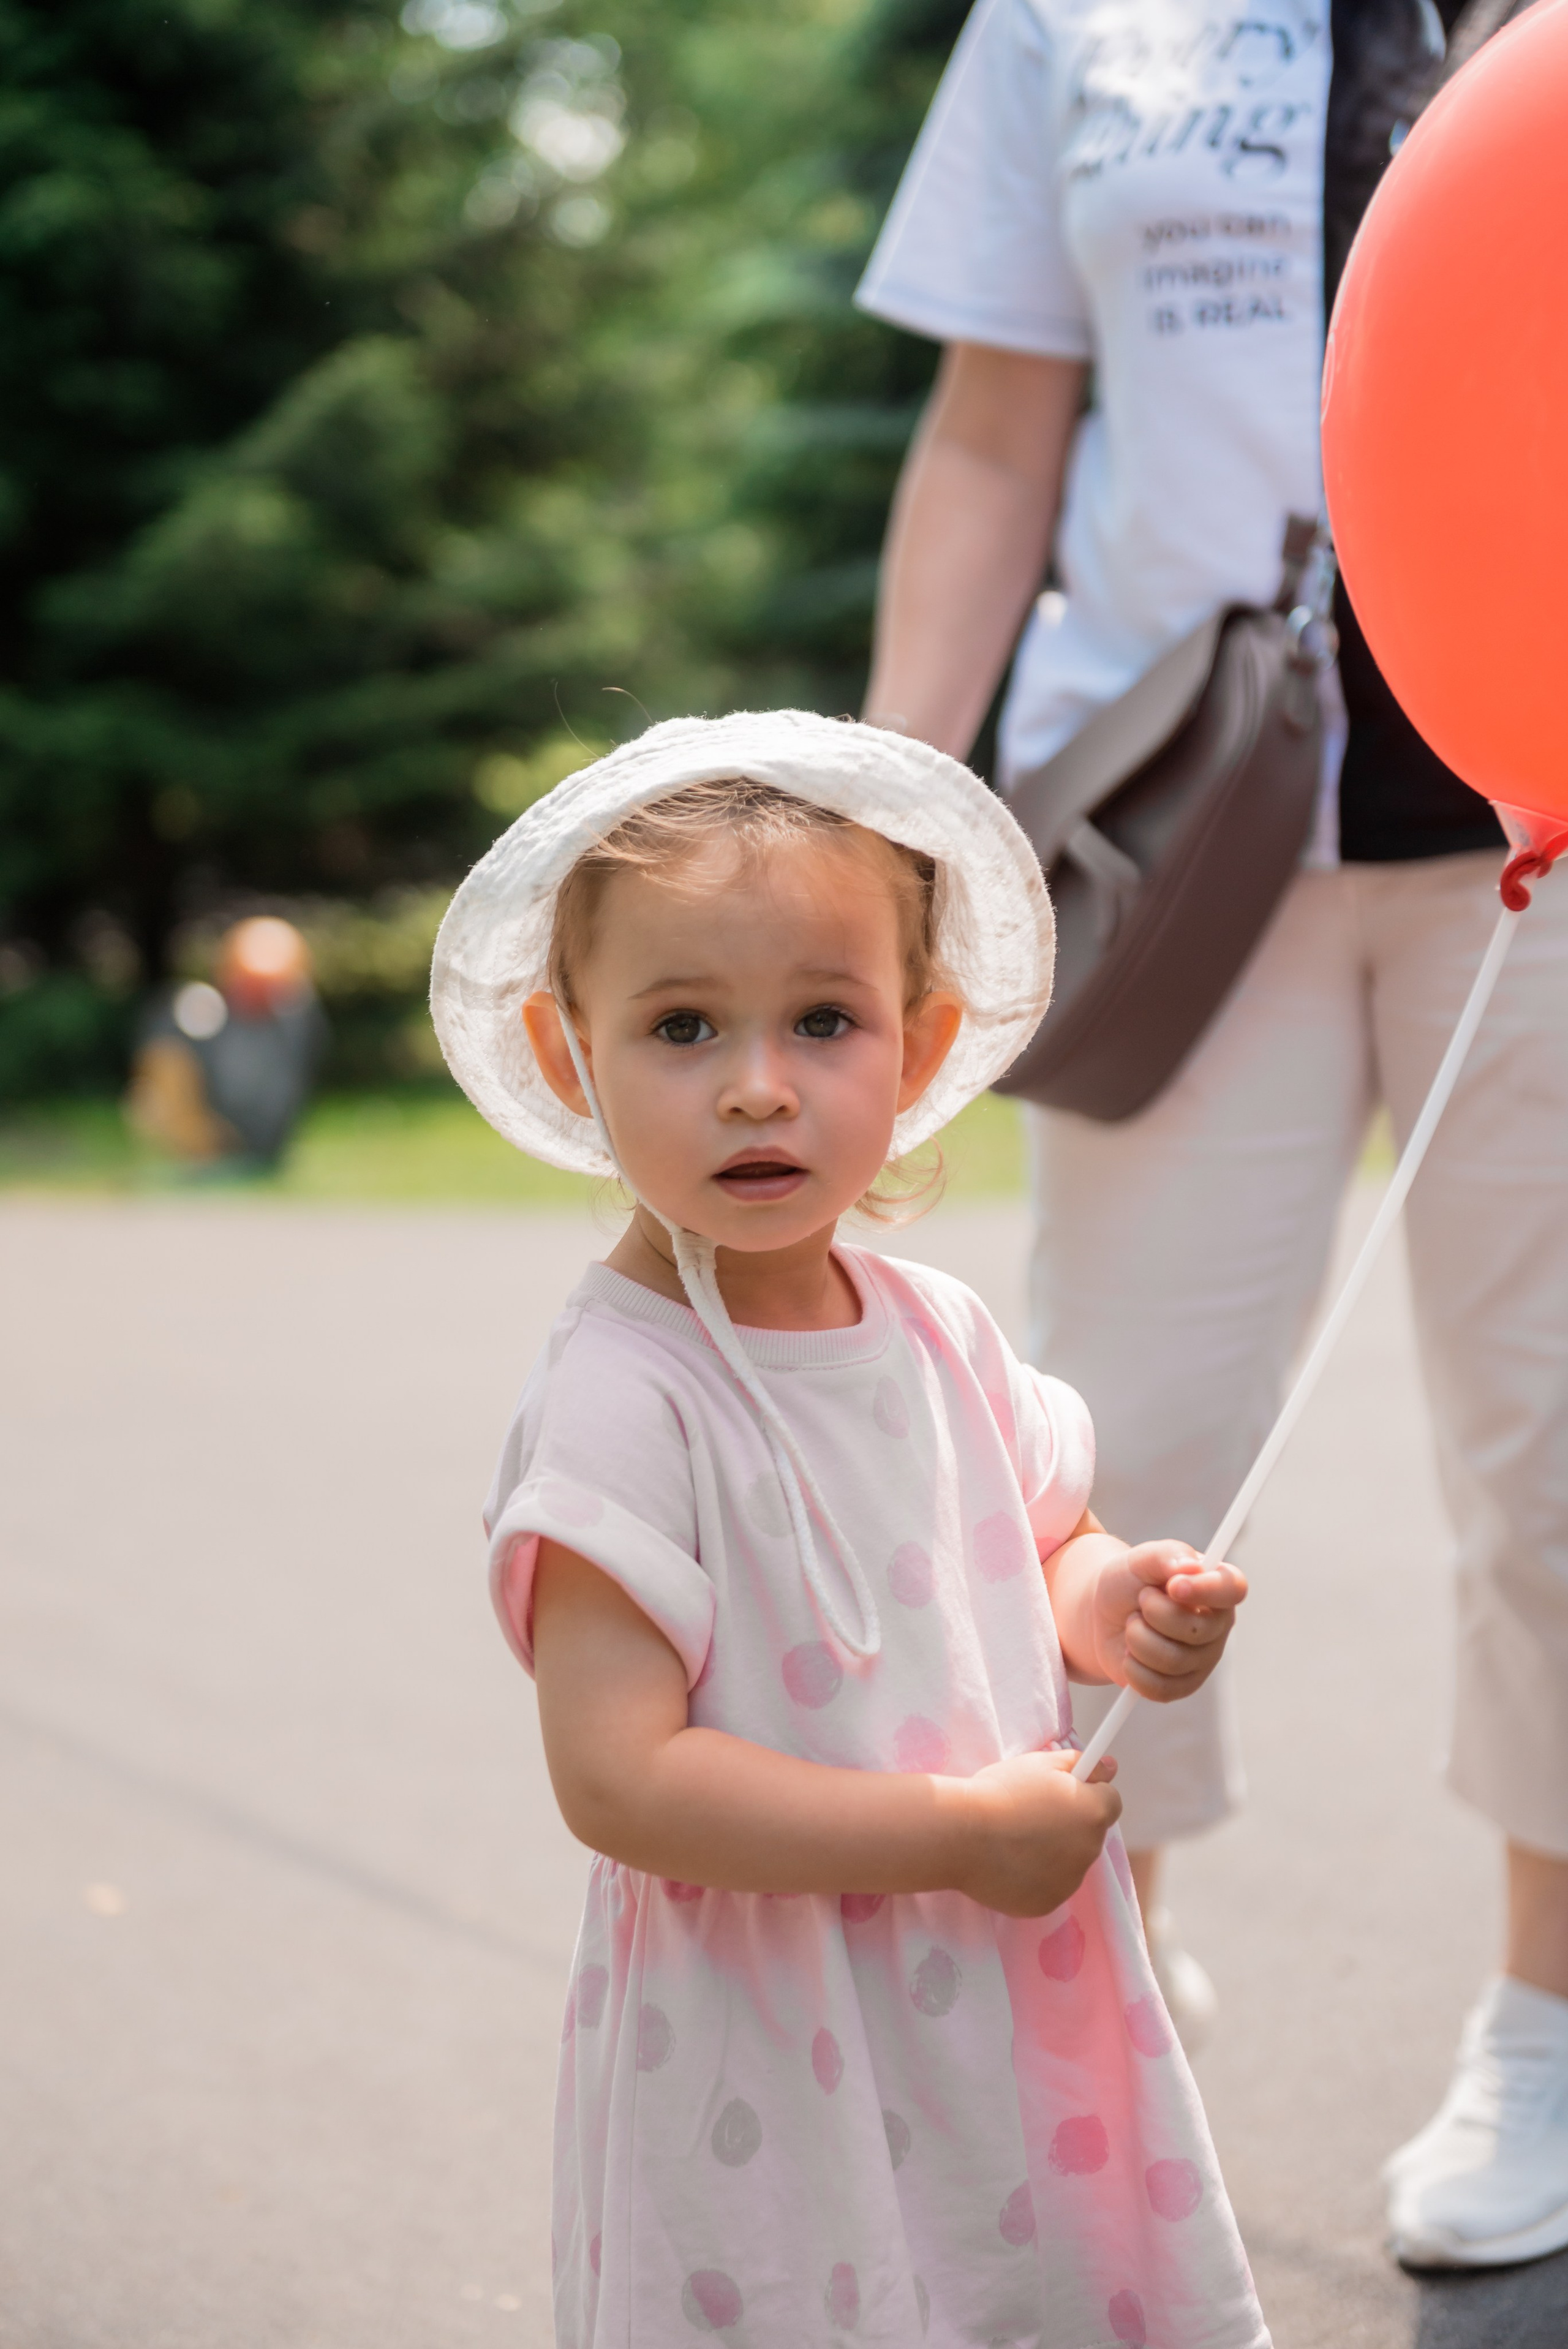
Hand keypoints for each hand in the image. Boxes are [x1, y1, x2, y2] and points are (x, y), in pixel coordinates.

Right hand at [955, 1749, 1120, 1916]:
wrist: (962, 1833)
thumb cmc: (1001, 1792)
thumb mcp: (1040, 1763)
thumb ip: (1082, 1763)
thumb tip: (1111, 1767)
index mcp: (1094, 1812)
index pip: (1110, 1801)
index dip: (1087, 1793)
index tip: (1063, 1792)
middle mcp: (1090, 1850)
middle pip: (1089, 1833)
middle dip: (1069, 1823)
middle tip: (1032, 1812)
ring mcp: (1070, 1881)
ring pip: (1070, 1862)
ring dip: (1054, 1851)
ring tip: (1014, 1838)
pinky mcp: (1047, 1904)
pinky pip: (1049, 1885)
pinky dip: (1035, 1875)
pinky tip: (1008, 1861)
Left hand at [1089, 1540, 1246, 1702]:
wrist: (1102, 1613)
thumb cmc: (1129, 1582)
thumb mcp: (1139, 1559)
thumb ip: (1165, 1555)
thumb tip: (1190, 1566)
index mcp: (1216, 1587)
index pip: (1233, 1589)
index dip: (1206, 1589)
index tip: (1173, 1586)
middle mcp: (1217, 1625)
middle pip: (1196, 1630)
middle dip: (1153, 1612)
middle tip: (1140, 1600)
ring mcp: (1203, 1659)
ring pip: (1173, 1660)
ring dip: (1137, 1638)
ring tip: (1132, 1624)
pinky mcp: (1183, 1686)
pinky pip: (1160, 1688)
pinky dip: (1133, 1669)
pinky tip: (1130, 1654)